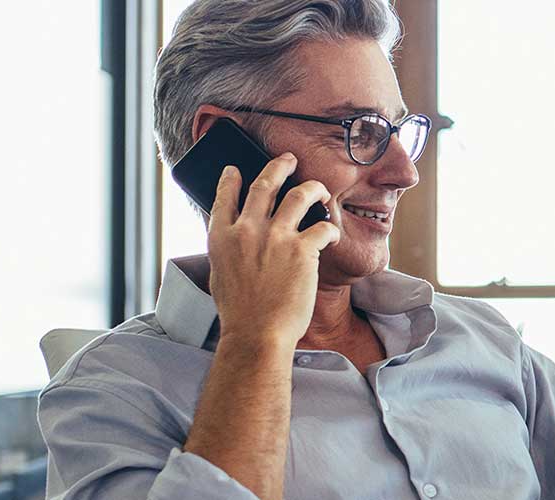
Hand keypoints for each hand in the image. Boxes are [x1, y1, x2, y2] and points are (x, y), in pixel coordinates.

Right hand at [206, 153, 339, 348]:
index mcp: (221, 237)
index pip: (224, 196)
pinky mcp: (302, 250)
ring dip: (313, 187)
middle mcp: (247, 230)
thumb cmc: (240, 313)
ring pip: (299, 194)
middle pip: (264, 184)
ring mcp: (275, 237)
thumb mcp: (221, 275)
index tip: (236, 169)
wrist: (257, 334)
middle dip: (278, 166)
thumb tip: (235, 238)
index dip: (230, 179)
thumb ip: (228, 250)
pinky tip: (334, 236)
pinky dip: (331, 230)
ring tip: (320, 189)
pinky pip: (323, 227)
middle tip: (288, 159)